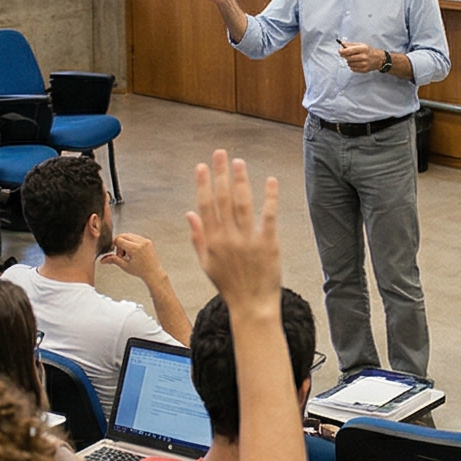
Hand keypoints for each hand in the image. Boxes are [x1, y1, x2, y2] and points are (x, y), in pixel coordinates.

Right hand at [102, 230, 167, 281]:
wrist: (154, 273)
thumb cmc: (141, 271)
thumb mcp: (125, 266)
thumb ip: (113, 260)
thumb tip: (102, 260)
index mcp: (134, 248)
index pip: (119, 239)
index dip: (116, 246)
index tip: (119, 255)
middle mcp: (141, 242)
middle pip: (123, 235)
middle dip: (120, 244)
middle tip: (123, 255)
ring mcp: (145, 241)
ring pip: (130, 235)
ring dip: (126, 242)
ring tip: (129, 254)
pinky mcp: (148, 241)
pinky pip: (136, 237)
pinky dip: (132, 242)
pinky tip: (134, 253)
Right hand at [185, 150, 279, 305]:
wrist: (252, 305)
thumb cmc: (230, 286)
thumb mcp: (206, 264)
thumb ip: (198, 238)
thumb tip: (189, 214)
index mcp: (213, 242)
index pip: (205, 207)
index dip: (203, 185)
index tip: (201, 167)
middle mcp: (229, 238)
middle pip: (222, 200)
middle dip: (220, 174)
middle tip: (220, 154)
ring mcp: (249, 240)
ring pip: (243, 204)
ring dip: (240, 181)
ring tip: (239, 162)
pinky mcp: (268, 244)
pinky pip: (268, 216)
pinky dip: (269, 198)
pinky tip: (270, 181)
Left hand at [335, 39, 386, 74]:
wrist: (379, 59)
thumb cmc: (368, 51)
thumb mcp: (361, 45)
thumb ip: (351, 44)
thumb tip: (342, 43)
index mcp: (363, 49)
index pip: (349, 51)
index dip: (342, 51)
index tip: (340, 51)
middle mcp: (364, 56)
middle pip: (348, 58)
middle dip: (345, 56)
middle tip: (346, 55)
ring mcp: (364, 64)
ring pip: (349, 64)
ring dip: (349, 61)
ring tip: (353, 59)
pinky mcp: (364, 70)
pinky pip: (352, 69)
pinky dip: (352, 66)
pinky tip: (356, 63)